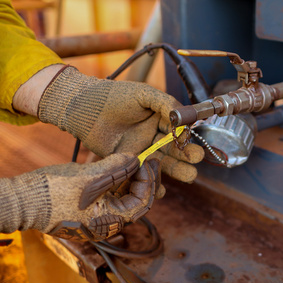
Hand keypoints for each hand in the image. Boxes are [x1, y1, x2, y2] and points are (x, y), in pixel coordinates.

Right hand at [0, 154, 160, 240]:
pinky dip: (114, 180)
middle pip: (135, 200)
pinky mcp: (86, 208)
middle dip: (142, 178)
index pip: (143, 202)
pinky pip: (107, 195)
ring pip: (122, 196)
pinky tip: (115, 163)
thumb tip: (136, 158)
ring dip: (129, 177)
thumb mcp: (89, 177)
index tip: (148, 160)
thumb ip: (116, 168)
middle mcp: (106, 224)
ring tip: (133, 158)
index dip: (149, 179)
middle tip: (147, 158)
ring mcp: (96, 217)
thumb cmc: (53, 192)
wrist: (20, 201)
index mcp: (111, 222)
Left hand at [37, 66, 202, 181]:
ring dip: (177, 170)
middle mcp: (152, 135)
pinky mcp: (127, 162)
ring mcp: (141, 150)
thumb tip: (184, 117)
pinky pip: (143, 174)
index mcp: (159, 118)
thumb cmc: (113, 96)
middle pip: (174, 149)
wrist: (85, 108)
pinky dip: (153, 182)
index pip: (178, 130)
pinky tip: (162, 188)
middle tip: (197, 160)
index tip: (190, 142)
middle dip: (187, 155)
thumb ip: (165, 103)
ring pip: (163, 163)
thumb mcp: (143, 94)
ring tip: (190, 176)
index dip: (185, 137)